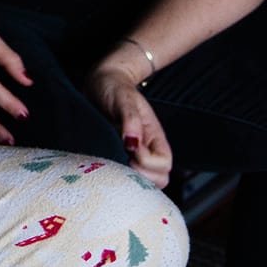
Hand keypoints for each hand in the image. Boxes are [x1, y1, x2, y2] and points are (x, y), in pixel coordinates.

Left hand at [88, 61, 171, 182]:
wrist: (101, 84)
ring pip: (146, 182)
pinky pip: (129, 178)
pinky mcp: (122, 158)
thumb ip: (130, 119)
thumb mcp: (123, 99)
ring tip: (115, 162)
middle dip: (142, 175)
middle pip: (161, 179)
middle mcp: (149, 149)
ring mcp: (136, 156)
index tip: (129, 149)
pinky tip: (108, 165)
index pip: (165, 164)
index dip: (147, 161)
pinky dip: (121, 177)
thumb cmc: (114, 89)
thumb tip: (132, 144)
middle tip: (121, 159)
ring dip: (132, 178)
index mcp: (155, 137)